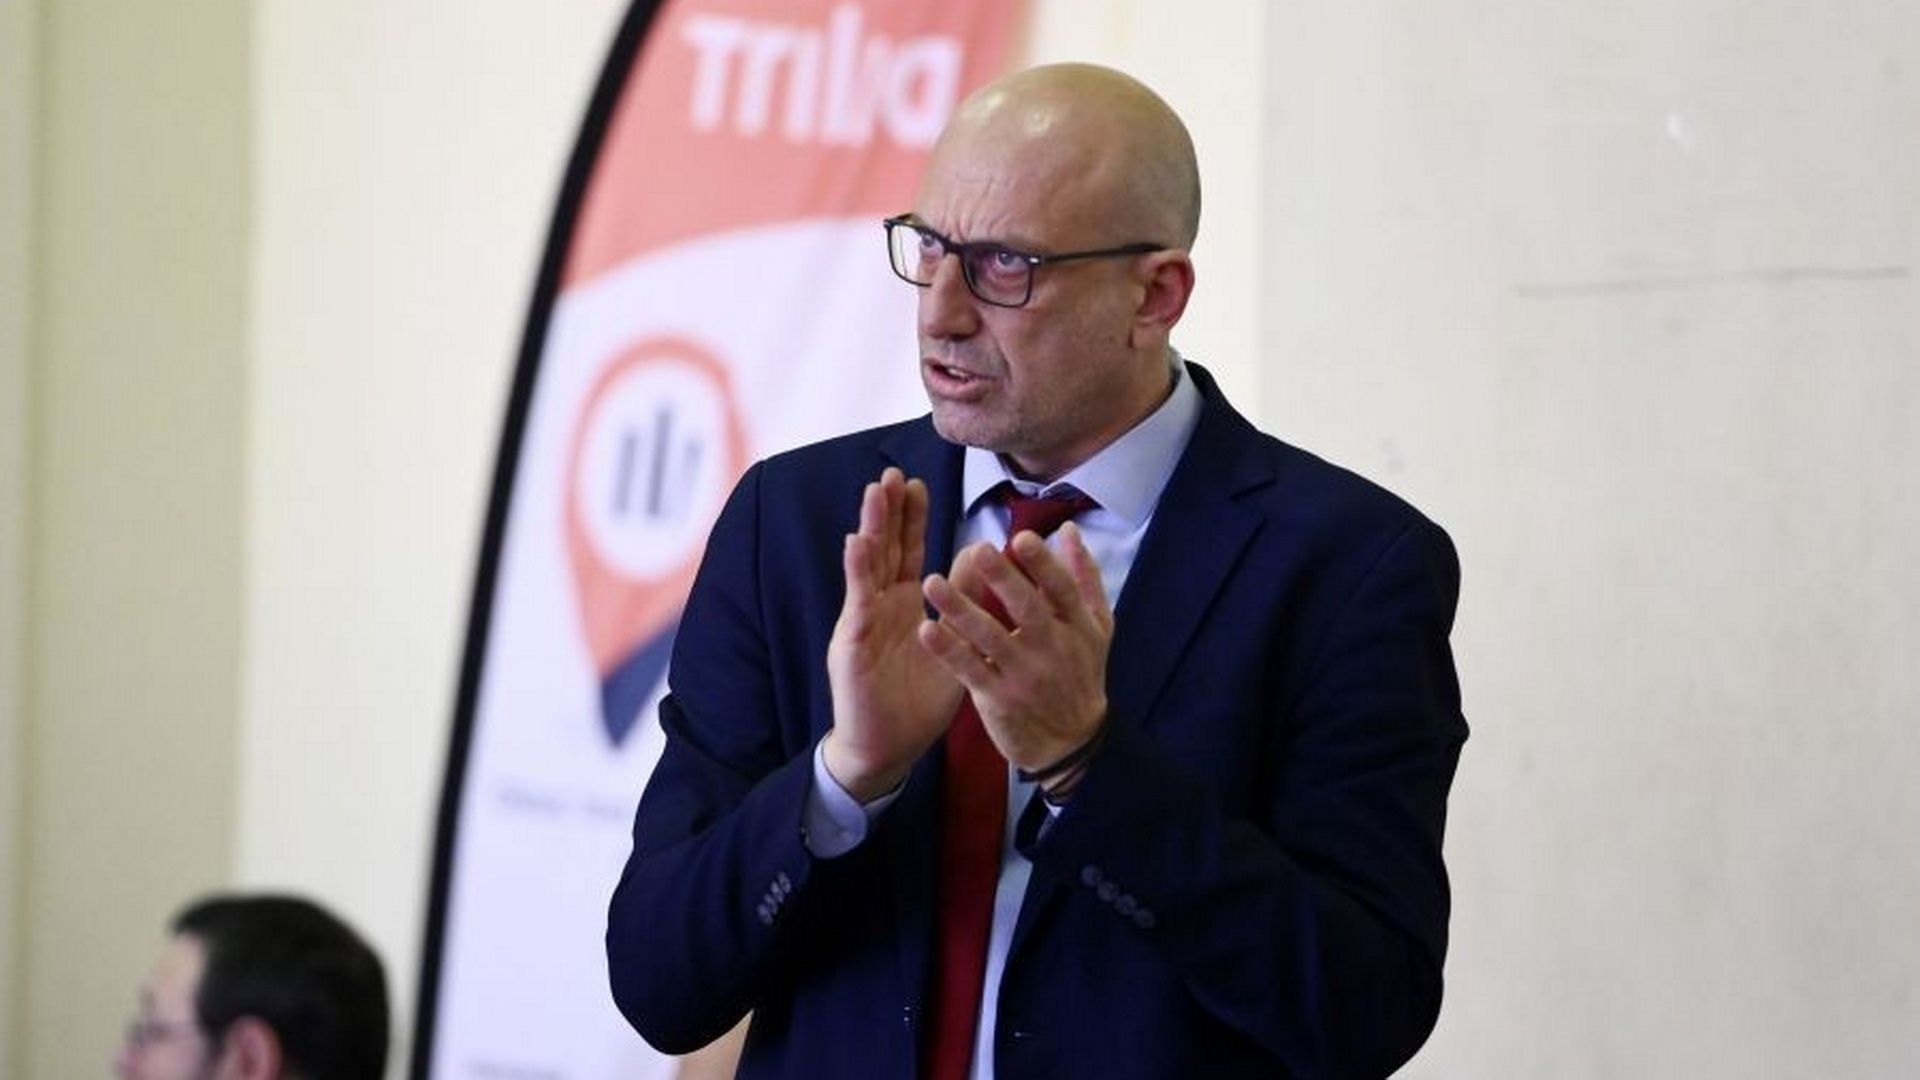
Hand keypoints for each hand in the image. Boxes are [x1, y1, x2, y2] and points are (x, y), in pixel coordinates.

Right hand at [824, 468, 963, 801]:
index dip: (910, 520)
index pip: (906, 552)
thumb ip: (961, 606)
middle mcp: (879, 606)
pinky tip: (857, 542)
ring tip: (875, 491)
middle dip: (888, 511)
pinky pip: (856, 601)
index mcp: (902, 605)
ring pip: (867, 565)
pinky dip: (856, 570)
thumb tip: (981, 564)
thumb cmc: (916, 700)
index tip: (917, 484)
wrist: (887, 747)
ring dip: (871, 526)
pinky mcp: (852, 643)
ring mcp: (862, 621)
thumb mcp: (950, 646)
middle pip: (884, 549)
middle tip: (892, 473)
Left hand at [918, 522, 1111, 770]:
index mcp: (1075, 625)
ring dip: (960, 610)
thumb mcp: (1097, 627)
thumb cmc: (1081, 673)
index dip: (1043, 565)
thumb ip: (1083, 577)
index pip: (1061, 590)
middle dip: (1003, 580)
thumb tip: (1069, 530)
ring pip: (990, 638)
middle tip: (978, 550)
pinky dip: (948, 652)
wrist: (1070, 742)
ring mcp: (1023, 674)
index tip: (1021, 537)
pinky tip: (926, 630)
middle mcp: (1051, 647)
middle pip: (1027, 610)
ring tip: (931, 582)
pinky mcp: (997, 697)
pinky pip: (970, 670)